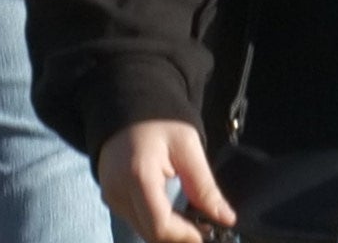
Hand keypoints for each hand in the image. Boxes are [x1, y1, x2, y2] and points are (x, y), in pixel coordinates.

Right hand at [99, 124, 236, 237]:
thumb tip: (226, 219)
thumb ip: (205, 186)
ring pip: (144, 231)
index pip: (159, 226)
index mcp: (138, 176)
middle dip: (180, 236)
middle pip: (151, 234)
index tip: (207, 232)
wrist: (128, 107)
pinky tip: (173, 211)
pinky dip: (157, 223)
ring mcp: (111, 197)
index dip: (185, 236)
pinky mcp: (111, 198)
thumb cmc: (159, 122)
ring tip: (191, 217)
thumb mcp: (188, 147)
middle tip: (204, 226)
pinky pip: (137, 221)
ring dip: (169, 231)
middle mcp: (118, 192)